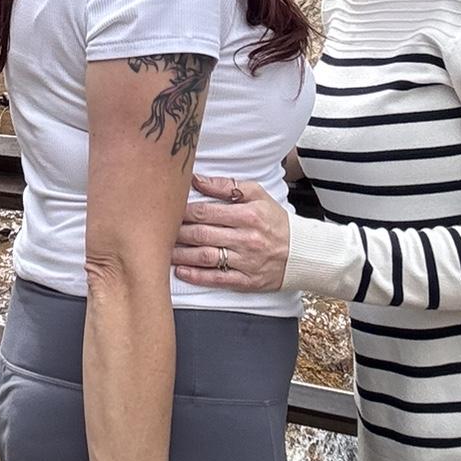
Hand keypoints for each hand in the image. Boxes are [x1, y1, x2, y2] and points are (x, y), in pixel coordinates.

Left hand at [170, 174, 289, 291]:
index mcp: (247, 215)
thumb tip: (197, 179)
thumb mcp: (257, 194)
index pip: (206, 212)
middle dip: (177, 233)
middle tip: (159, 230)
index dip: (183, 212)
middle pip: (203, 235)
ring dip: (182, 255)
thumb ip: (226, 186)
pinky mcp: (247, 281)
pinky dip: (197, 277)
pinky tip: (181, 272)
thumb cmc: (274, 219)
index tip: (168, 210)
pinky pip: (218, 280)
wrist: (301, 252)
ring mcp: (246, 262)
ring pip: (207, 258)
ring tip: (163, 251)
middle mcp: (246, 239)